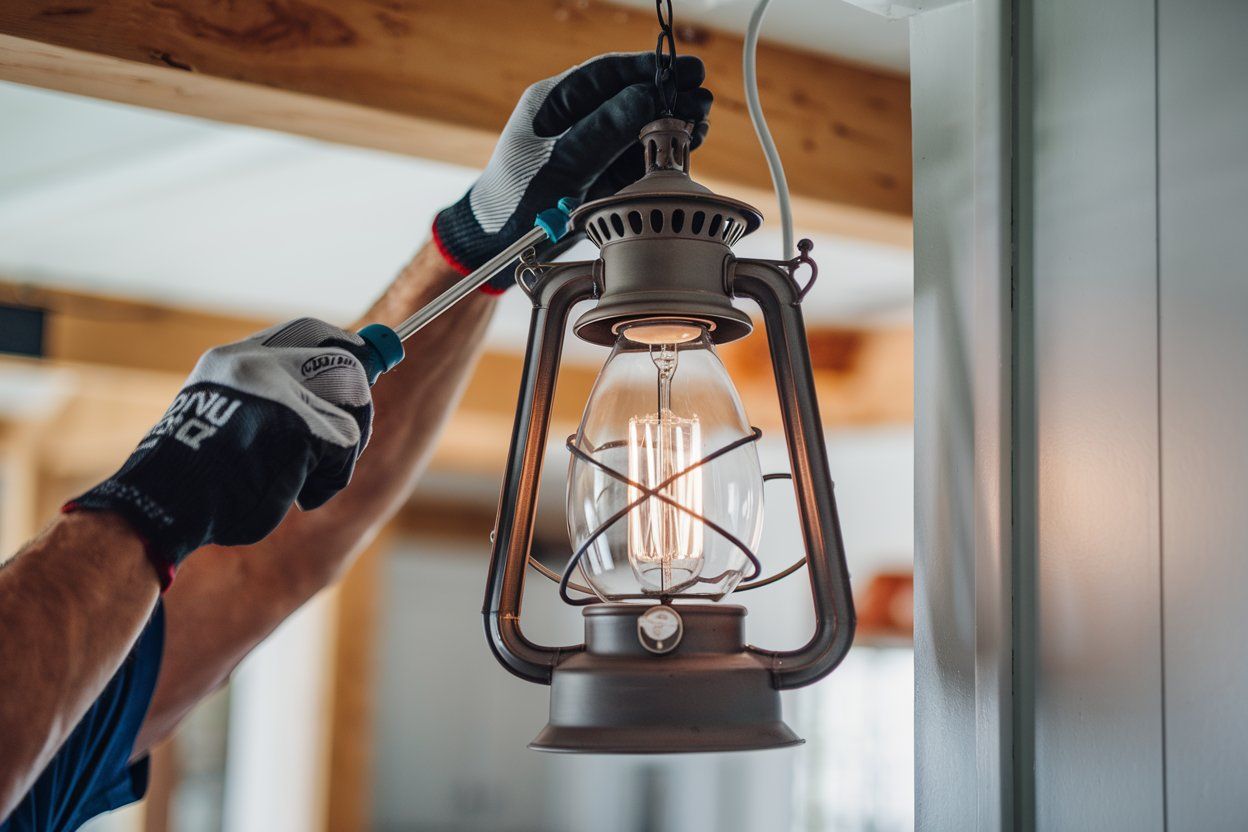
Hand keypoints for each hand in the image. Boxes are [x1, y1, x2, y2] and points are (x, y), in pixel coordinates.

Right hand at [68, 319, 374, 585]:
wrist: (163, 503)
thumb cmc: (192, 480)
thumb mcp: (221, 418)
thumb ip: (262, 401)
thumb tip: (323, 402)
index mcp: (231, 361)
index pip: (305, 332)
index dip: (339, 344)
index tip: (357, 357)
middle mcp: (258, 366)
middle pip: (344, 363)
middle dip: (357, 400)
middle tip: (352, 434)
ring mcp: (281, 393)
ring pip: (351, 408)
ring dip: (339, 450)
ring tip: (304, 476)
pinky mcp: (302, 428)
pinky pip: (346, 447)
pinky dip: (330, 478)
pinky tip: (300, 494)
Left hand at [433, 52, 713, 289]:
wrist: (497, 244)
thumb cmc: (515, 198)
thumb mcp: (561, 162)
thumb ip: (604, 129)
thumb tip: (648, 95)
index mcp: (556, 102)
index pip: (609, 74)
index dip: (650, 69)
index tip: (687, 69)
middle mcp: (576, 119)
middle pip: (631, 96)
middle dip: (669, 97)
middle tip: (701, 100)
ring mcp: (591, 146)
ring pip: (639, 127)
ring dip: (671, 124)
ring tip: (700, 124)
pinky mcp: (602, 175)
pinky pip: (637, 157)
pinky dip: (661, 153)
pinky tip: (685, 148)